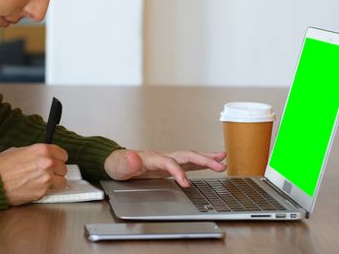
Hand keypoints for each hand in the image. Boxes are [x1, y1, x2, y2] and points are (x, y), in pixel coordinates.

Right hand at [0, 144, 67, 205]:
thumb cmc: (0, 167)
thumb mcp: (18, 151)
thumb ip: (35, 154)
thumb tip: (42, 157)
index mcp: (42, 150)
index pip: (63, 154)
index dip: (58, 159)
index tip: (56, 162)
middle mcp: (47, 163)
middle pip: (64, 168)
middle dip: (56, 171)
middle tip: (47, 172)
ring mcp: (46, 179)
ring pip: (62, 182)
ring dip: (55, 182)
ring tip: (43, 181)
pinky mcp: (42, 192)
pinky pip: (51, 192)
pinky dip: (45, 191)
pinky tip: (34, 187)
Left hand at [104, 149, 226, 186]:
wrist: (115, 162)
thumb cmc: (117, 164)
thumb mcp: (119, 165)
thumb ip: (127, 162)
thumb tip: (134, 157)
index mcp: (151, 158)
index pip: (169, 162)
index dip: (178, 172)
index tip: (185, 183)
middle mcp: (162, 156)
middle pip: (186, 155)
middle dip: (203, 160)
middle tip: (220, 165)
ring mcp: (166, 160)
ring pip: (190, 157)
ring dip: (206, 158)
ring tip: (223, 159)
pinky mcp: (168, 165)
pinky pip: (188, 163)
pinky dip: (200, 163)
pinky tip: (211, 163)